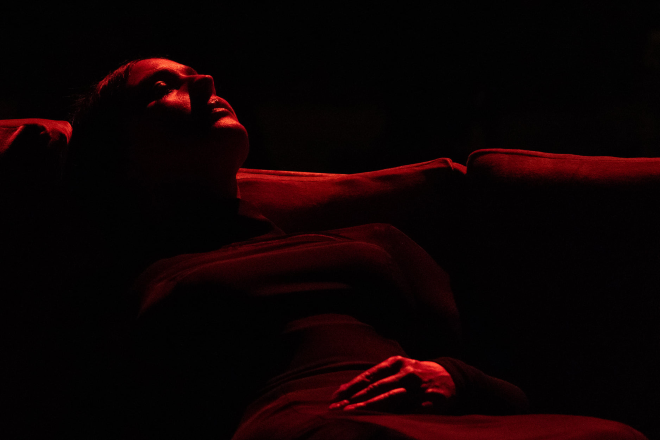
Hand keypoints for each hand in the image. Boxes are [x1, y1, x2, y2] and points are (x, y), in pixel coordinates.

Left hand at [329, 356, 455, 412]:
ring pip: (389, 399)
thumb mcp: (398, 369)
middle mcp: (405, 373)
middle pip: (375, 388)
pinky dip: (393, 417)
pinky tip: (380, 422)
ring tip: (351, 414)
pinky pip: (408, 412)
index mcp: (395, 363)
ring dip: (368, 406)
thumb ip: (377, 378)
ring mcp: (417, 387)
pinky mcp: (430, 402)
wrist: (452, 377)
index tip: (334, 398)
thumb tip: (347, 391)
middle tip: (336, 409)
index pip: (368, 376)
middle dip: (354, 399)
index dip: (350, 387)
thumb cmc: (416, 375)